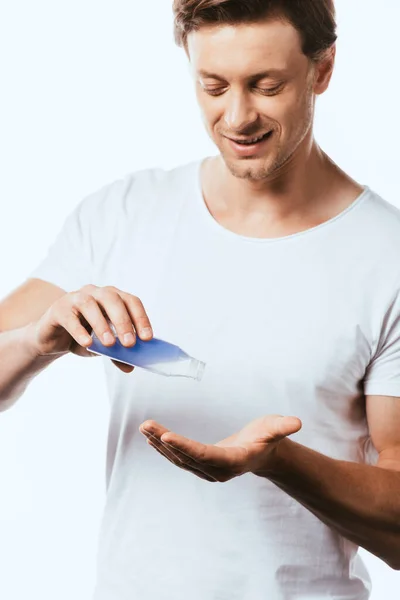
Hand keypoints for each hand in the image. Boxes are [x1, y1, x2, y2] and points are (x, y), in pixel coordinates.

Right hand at [29, 284, 152, 372]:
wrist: (53, 339)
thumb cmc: (83, 337)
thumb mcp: (102, 347)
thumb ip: (116, 354)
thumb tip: (131, 367)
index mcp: (112, 298)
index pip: (131, 301)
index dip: (141, 318)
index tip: (147, 338)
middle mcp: (95, 293)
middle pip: (113, 299)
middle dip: (123, 321)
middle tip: (130, 343)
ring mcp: (75, 298)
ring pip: (90, 304)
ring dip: (102, 324)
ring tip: (109, 344)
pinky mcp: (58, 309)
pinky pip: (70, 317)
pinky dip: (79, 330)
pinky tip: (87, 343)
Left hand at [139, 415, 301, 481]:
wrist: (263, 452)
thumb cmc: (268, 437)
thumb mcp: (276, 428)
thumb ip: (282, 426)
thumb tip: (296, 422)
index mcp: (234, 461)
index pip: (205, 455)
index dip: (185, 446)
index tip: (166, 436)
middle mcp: (217, 470)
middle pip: (186, 457)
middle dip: (165, 442)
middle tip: (147, 425)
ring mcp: (207, 471)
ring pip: (178, 458)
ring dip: (159, 443)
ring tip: (144, 426)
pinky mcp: (200, 466)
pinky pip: (178, 458)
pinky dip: (163, 447)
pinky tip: (151, 436)